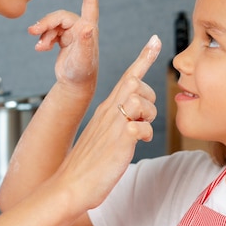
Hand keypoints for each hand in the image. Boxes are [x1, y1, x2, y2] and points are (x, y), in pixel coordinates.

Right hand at [28, 0, 98, 86]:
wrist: (75, 86)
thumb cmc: (81, 73)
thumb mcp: (82, 59)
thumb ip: (85, 43)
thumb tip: (88, 27)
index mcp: (88, 28)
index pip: (89, 3)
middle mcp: (82, 28)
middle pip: (60, 16)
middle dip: (46, 22)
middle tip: (33, 32)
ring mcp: (73, 33)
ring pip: (53, 24)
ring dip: (44, 33)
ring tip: (39, 46)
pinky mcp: (64, 39)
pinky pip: (50, 32)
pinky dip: (43, 39)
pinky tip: (40, 48)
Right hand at [52, 34, 161, 209]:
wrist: (69, 185)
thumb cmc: (89, 164)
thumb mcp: (106, 134)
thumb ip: (119, 120)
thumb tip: (134, 114)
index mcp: (107, 109)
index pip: (128, 76)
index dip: (144, 57)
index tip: (155, 40)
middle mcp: (109, 112)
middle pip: (135, 81)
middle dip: (149, 93)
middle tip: (144, 116)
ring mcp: (113, 126)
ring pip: (139, 100)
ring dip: (147, 115)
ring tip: (138, 133)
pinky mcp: (119, 142)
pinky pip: (141, 128)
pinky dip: (145, 135)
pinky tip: (136, 143)